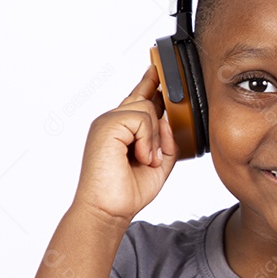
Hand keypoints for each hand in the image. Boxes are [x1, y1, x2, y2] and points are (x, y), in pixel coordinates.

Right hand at [71, 64, 177, 226]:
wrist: (109, 209)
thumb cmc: (128, 190)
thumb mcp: (159, 162)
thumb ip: (167, 140)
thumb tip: (168, 119)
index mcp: (123, 129)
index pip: (138, 98)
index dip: (150, 81)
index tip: (157, 68)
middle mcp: (113, 121)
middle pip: (145, 99)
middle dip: (158, 122)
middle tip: (150, 155)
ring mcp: (108, 121)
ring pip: (147, 109)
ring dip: (154, 139)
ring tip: (145, 161)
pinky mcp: (107, 125)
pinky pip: (142, 118)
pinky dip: (148, 140)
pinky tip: (141, 157)